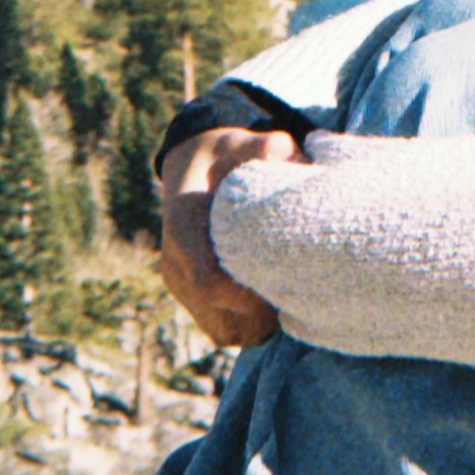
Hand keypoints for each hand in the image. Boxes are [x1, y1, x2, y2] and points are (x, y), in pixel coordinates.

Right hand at [156, 122, 295, 349]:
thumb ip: (262, 147)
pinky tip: (273, 299)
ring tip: (288, 294)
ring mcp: (181, 287)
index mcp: (182, 228)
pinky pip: (223, 331)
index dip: (245, 295)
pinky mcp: (192, 300)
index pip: (206, 280)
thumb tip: (281, 149)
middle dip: (263, 313)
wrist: (194, 170)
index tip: (280, 283)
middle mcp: (175, 265)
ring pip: (224, 332)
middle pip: (221, 316)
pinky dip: (251, 326)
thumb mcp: (240, 142)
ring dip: (259, 324)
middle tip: (298, 290)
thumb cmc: (224, 156)